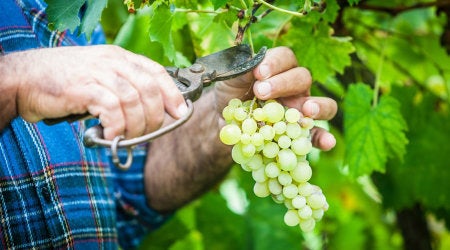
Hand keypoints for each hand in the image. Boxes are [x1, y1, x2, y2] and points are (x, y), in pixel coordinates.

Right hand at [9, 45, 186, 139]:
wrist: (26, 78)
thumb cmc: (65, 82)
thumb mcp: (100, 78)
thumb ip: (124, 91)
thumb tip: (150, 115)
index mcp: (120, 58)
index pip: (157, 72)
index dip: (173, 94)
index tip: (181, 112)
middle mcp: (113, 61)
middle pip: (150, 89)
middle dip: (155, 117)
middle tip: (147, 134)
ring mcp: (98, 72)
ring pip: (134, 101)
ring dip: (137, 125)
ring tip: (128, 137)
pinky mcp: (84, 88)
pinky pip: (112, 109)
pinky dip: (118, 126)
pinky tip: (112, 135)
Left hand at [215, 46, 336, 150]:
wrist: (224, 123)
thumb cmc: (230, 95)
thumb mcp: (230, 81)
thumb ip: (241, 71)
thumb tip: (254, 65)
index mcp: (278, 69)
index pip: (285, 58)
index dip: (275, 63)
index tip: (259, 73)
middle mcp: (295, 88)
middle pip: (302, 78)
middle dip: (284, 84)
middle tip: (261, 92)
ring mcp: (302, 111)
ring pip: (323, 104)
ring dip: (319, 106)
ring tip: (308, 110)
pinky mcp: (301, 134)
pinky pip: (317, 135)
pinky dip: (324, 138)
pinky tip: (327, 142)